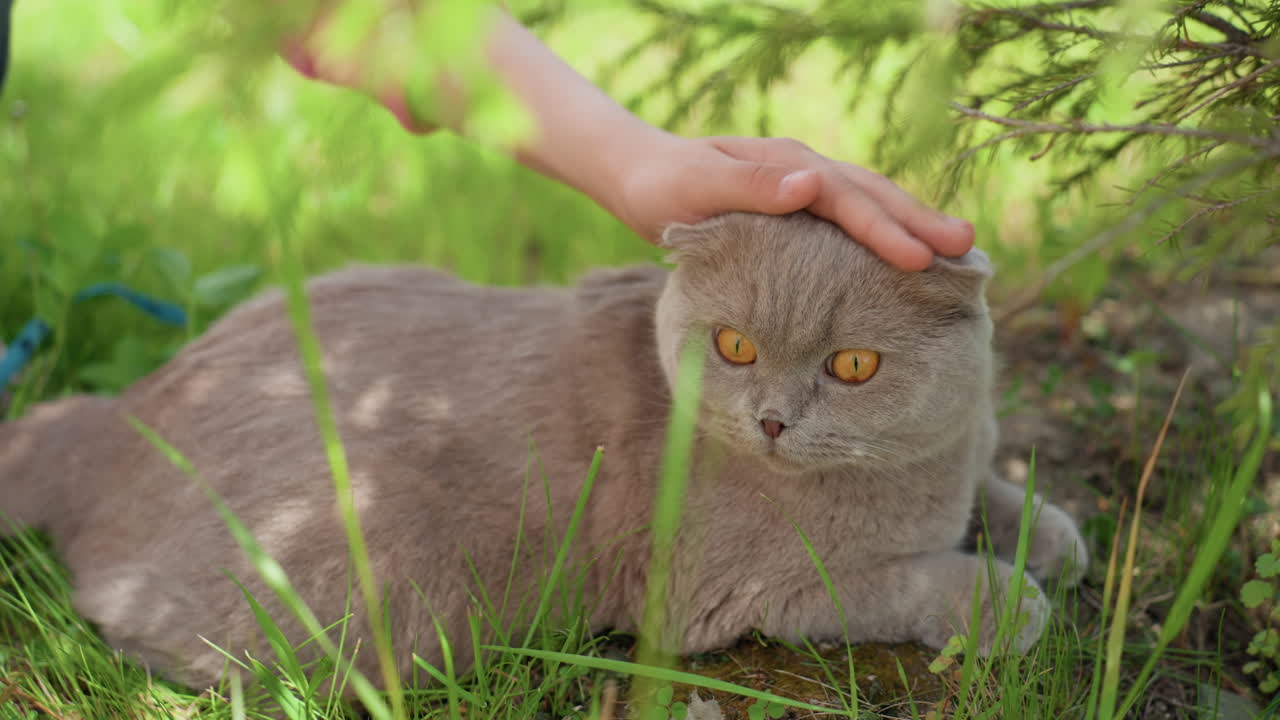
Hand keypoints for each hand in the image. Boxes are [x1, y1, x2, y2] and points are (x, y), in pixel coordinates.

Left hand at [612, 134, 974, 270]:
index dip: (884, 228)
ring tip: (953, 249)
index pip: (846, 198)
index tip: (920, 256)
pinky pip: (849, 220)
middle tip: (966, 247)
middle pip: (872, 194)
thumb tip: (810, 184)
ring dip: (909, 223)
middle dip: (919, 220)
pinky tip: (903, 253)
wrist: (639, 175)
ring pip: (868, 203)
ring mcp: (804, 187)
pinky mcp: (798, 209)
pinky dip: (881, 232)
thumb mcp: (697, 185)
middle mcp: (804, 170)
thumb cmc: (663, 185)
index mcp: (788, 164)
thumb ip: (751, 185)